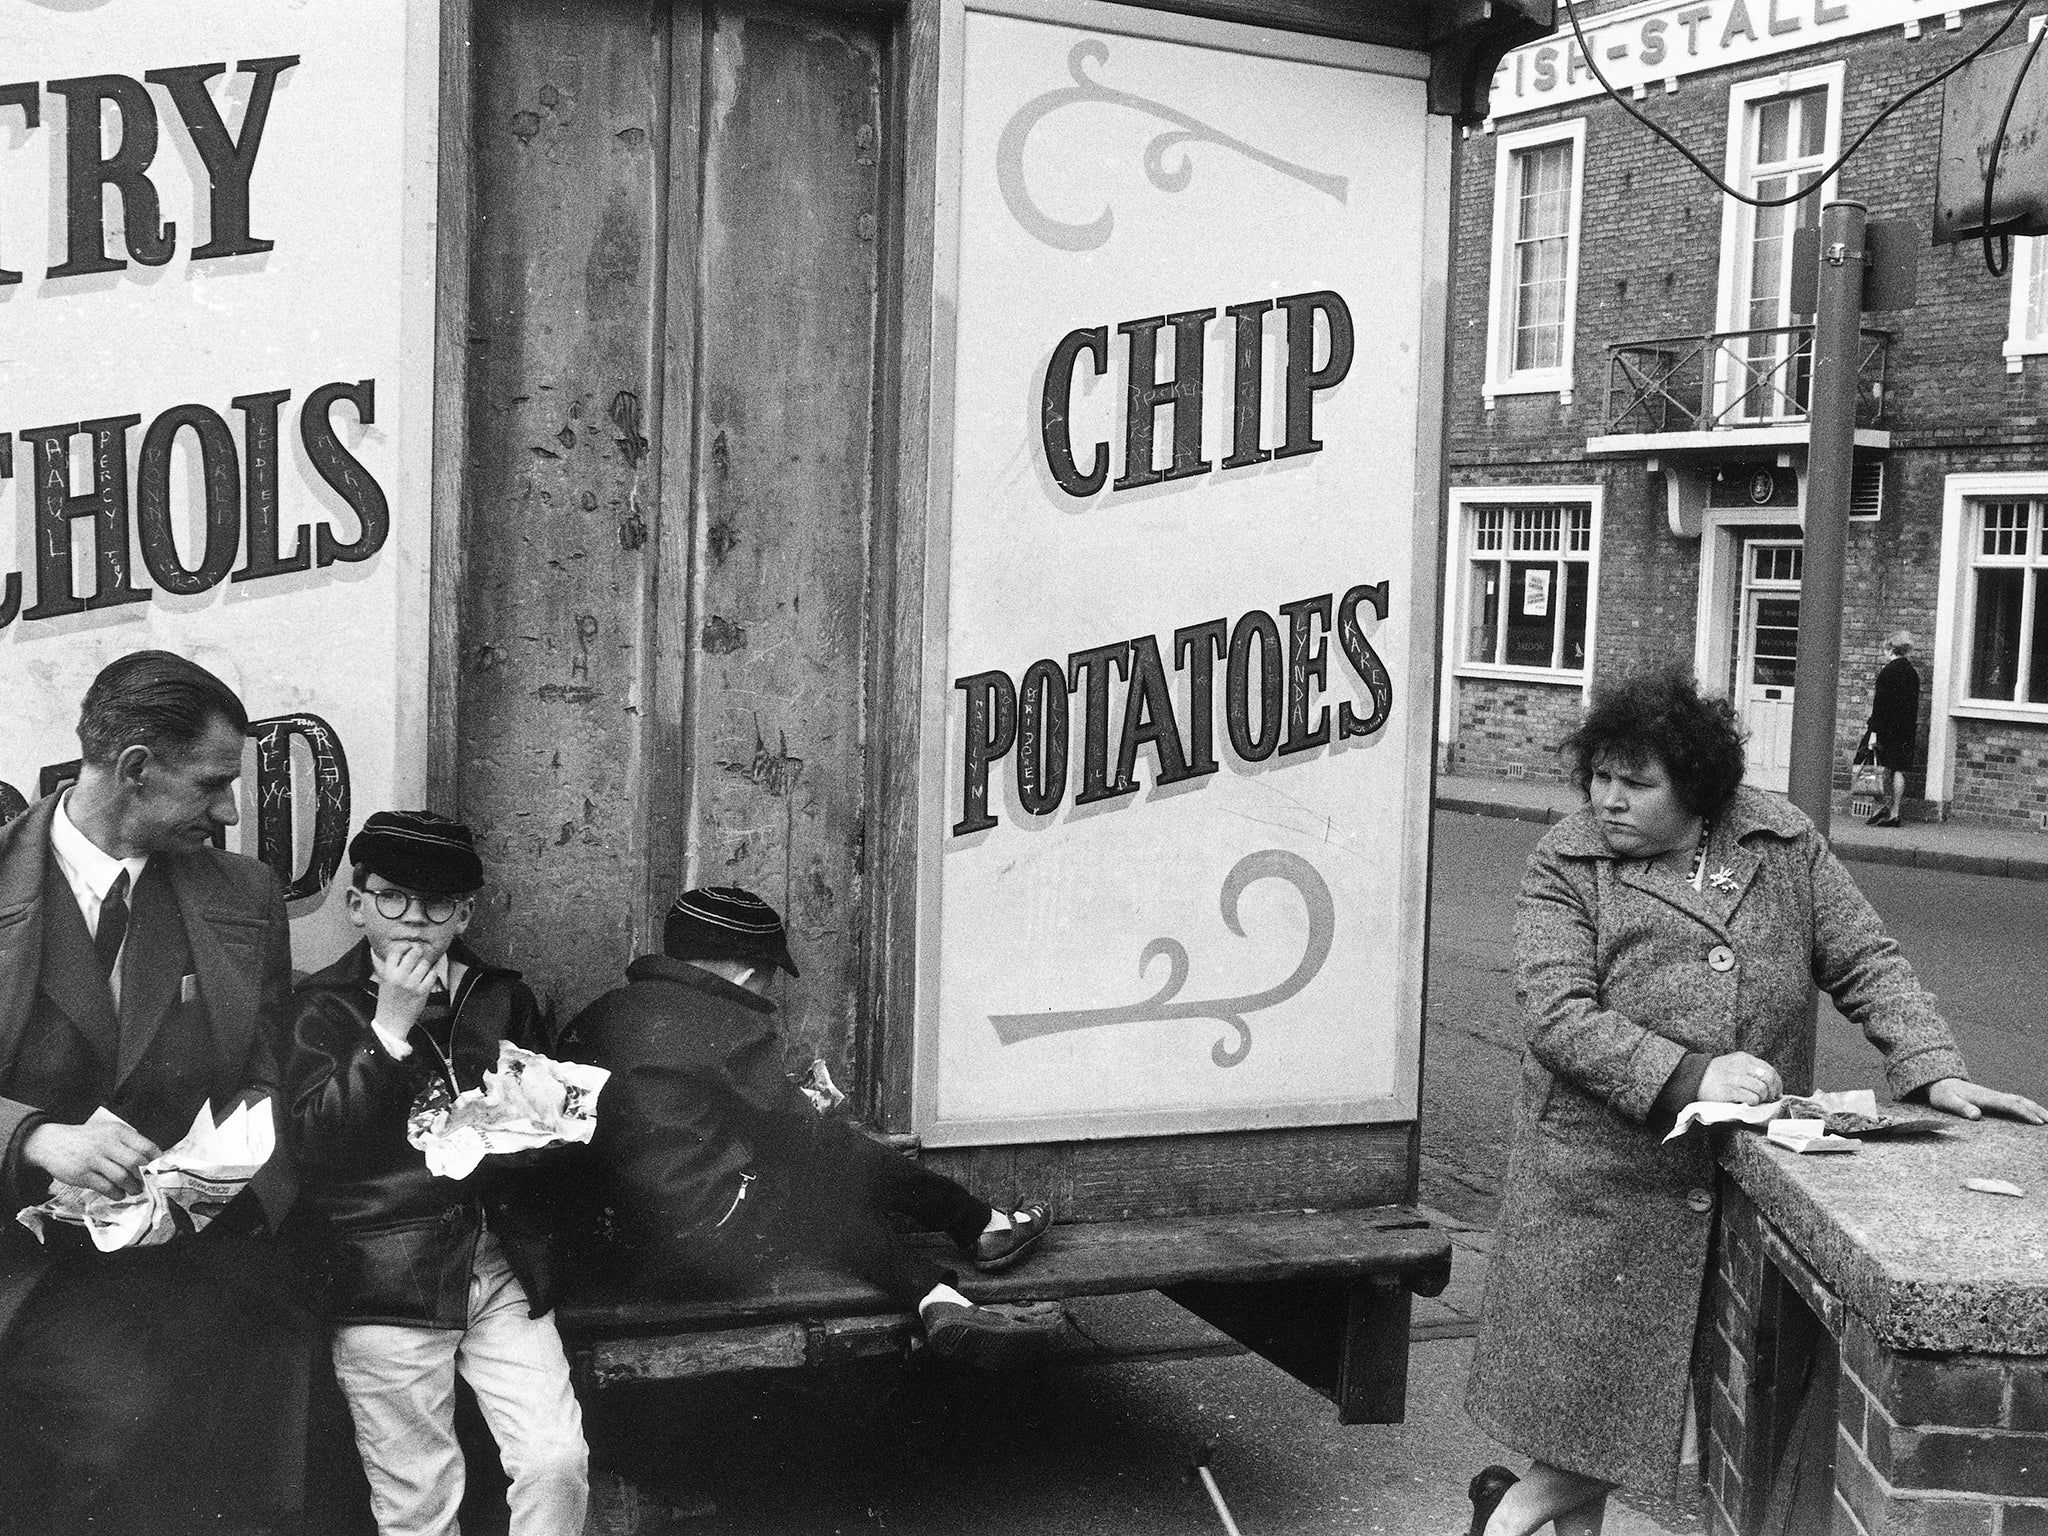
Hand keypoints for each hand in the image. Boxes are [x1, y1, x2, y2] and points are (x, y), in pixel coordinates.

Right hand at [22, 1119, 161, 1198]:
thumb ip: (127, 1142)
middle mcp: (106, 1144)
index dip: (155, 1159)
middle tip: (145, 1183)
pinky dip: (116, 1193)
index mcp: (117, 1131)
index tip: (158, 1168)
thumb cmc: (86, 1139)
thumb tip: (150, 1159)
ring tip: (134, 1190)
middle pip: (135, 1162)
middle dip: (144, 1176)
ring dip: (132, 1187)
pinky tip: (118, 1194)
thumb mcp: (107, 1131)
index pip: (145, 1146)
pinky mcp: (82, 1174)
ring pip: (122, 1177)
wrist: (52, 1142)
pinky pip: (105, 1187)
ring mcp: (93, 1159)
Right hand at [370, 942, 438, 1030]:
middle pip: (413, 953)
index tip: (408, 947)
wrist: (391, 1022)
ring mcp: (411, 984)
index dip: (404, 946)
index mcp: (388, 973)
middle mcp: (399, 977)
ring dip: (425, 965)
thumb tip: (403, 952)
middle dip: (418, 951)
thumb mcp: (384, 982)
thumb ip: (391, 968)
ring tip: (421, 970)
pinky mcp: (422, 991)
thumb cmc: (388, 1001)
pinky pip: (432, 975)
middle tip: (419, 953)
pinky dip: (431, 975)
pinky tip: (426, 979)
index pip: (396, 951)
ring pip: (424, 964)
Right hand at [1698, 1052, 1782, 1106]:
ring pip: (1761, 1089)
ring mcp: (1735, 1078)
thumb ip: (1751, 1071)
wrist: (1693, 1077)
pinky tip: (1746, 1102)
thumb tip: (1772, 1085)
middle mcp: (1741, 1066)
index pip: (1769, 1069)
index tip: (1776, 1091)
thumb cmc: (1715, 1074)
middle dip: (1772, 1091)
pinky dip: (1753, 1102)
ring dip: (1761, 1098)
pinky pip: (1751, 1098)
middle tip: (1768, 1098)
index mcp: (1743, 1058)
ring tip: (1755, 1100)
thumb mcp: (1734, 1065)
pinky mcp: (1729, 1090)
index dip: (1776, 1082)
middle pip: (1768, 1078)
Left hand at [1925, 1078, 2047, 1124]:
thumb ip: (1961, 1108)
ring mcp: (1993, 1096)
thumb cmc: (1942, 1094)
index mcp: (1984, 1097)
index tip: (2037, 1122)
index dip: (2024, 1113)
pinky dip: (2026, 1107)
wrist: (1939, 1083)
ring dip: (2034, 1108)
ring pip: (2019, 1100)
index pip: (2009, 1105)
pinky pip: (2014, 1102)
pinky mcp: (1992, 1099)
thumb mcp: (1947, 1102)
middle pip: (2019, 1101)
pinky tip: (2032, 1115)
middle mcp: (1992, 1095)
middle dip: (2037, 1110)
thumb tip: (1976, 1115)